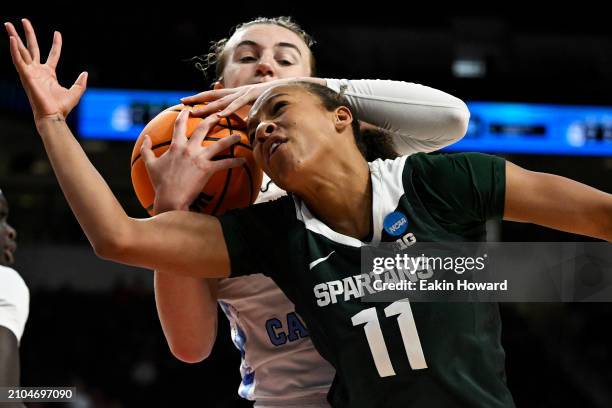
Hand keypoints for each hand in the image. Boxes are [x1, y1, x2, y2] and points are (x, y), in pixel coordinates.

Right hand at [5, 19, 86, 123]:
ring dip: (14, 37)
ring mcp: (30, 73)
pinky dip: (14, 50)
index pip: (52, 54)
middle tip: (23, 20)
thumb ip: (81, 83)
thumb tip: (85, 73)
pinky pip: (18, 60)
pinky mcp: (25, 76)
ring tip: (8, 24)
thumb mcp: (75, 92)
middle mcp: (38, 71)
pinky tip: (12, 39)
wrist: (53, 116)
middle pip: (32, 48)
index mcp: (49, 74)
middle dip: (28, 34)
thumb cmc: (62, 107)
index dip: (56, 44)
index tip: (57, 33)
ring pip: (21, 51)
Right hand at [141, 110, 244, 212]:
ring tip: (239, 136)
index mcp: (176, 146)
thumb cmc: (160, 183)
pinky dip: (235, 162)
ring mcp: (199, 158)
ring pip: (219, 144)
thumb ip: (146, 149)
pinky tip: (243, 161)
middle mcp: (189, 149)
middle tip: (220, 114)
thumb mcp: (150, 164)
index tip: (189, 109)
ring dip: (230, 139)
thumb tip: (145, 137)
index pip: (179, 126)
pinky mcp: (207, 169)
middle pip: (203, 128)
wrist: (170, 198)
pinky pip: (224, 164)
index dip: (184, 115)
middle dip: (212, 118)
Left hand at [181, 77, 323, 117]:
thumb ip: (250, 116)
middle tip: (182, 103)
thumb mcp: (258, 109)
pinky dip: (227, 110)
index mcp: (237, 94)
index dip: (201, 99)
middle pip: (213, 96)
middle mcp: (238, 92)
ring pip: (222, 101)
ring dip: (207, 107)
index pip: (215, 97)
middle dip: (197, 100)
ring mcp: (244, 93)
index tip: (186, 104)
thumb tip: (244, 129)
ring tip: (194, 112)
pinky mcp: (252, 96)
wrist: (291, 89)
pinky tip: (218, 115)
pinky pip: (237, 105)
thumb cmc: (276, 100)